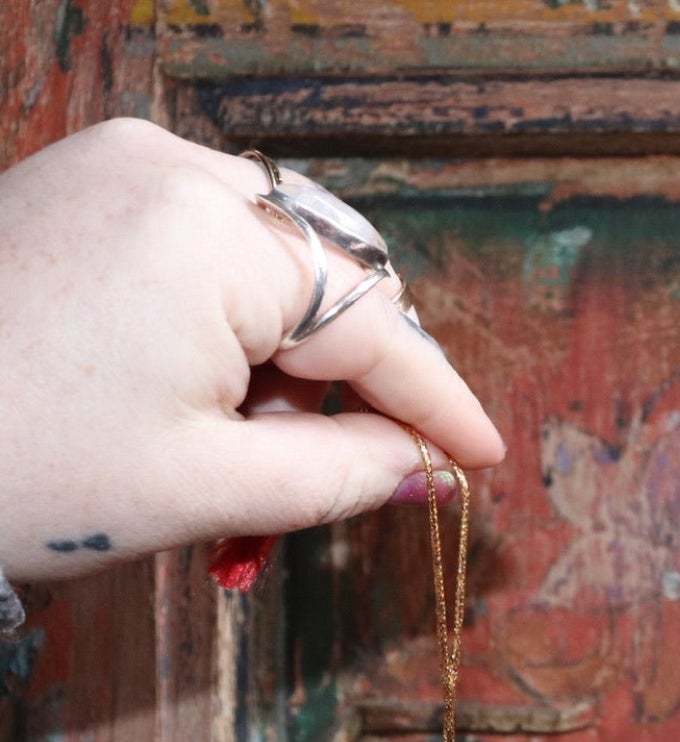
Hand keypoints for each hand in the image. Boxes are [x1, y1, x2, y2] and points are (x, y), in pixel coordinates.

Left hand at [0, 118, 504, 580]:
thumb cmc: (21, 471)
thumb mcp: (207, 489)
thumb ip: (344, 473)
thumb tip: (431, 469)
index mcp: (211, 233)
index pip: (374, 327)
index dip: (438, 402)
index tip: (485, 458)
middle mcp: (173, 167)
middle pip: (330, 284)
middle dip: (348, 392)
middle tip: (340, 482)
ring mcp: (120, 166)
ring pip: (273, 271)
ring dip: (287, 375)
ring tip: (246, 471)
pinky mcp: (82, 186)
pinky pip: (206, 252)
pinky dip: (229, 335)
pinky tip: (205, 407)